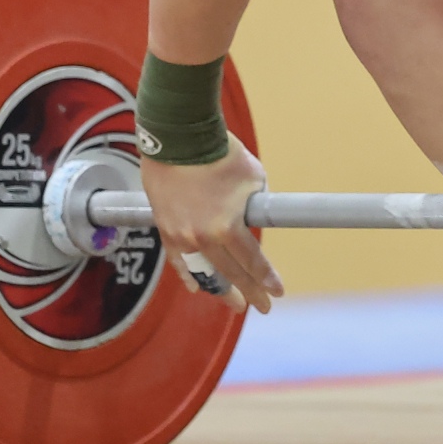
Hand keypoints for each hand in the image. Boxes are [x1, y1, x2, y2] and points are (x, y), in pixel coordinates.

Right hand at [141, 134, 282, 313]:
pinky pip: (178, 260)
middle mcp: (203, 238)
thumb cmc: (221, 153)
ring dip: (218, 289)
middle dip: (248, 291)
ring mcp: (181, 236)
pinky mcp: (165, 228)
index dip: (266, 279)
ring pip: (202, 272)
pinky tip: (197, 288)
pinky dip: (188, 275)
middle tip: (260, 306)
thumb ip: (255, 206)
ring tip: (233, 302)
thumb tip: (255, 219)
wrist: (179, 137)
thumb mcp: (254, 179)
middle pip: (230, 273)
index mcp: (227, 228)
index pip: (252, 262)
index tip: (277, 292)